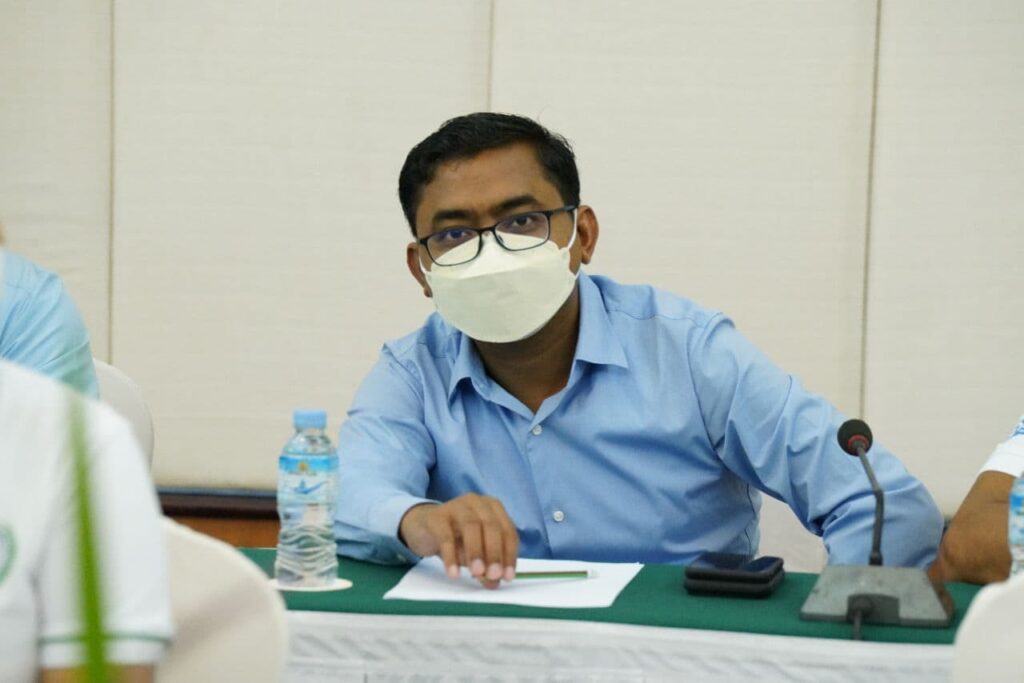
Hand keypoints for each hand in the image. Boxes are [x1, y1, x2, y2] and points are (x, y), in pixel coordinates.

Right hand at [399, 494, 518, 587]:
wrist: (423, 527)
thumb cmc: (456, 538)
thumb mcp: (474, 554)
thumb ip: (485, 567)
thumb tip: (494, 582)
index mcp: (493, 508)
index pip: (507, 531)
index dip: (509, 554)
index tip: (507, 576)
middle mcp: (477, 502)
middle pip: (491, 525)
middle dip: (494, 552)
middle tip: (493, 575)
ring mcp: (456, 506)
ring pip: (471, 526)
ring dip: (476, 551)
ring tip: (476, 573)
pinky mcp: (436, 516)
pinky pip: (446, 535)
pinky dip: (451, 556)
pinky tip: (453, 573)